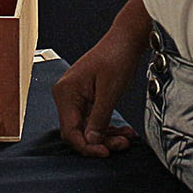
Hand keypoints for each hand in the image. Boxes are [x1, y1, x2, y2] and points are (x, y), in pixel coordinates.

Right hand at [53, 24, 146, 156]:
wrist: (126, 39)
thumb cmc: (117, 56)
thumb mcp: (110, 91)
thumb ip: (99, 118)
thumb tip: (90, 141)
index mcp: (66, 92)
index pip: (70, 130)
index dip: (86, 146)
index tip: (104, 153)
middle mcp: (66, 95)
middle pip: (78, 131)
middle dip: (100, 141)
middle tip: (121, 145)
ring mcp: (76, 97)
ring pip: (88, 128)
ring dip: (107, 136)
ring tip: (126, 138)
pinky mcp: (87, 98)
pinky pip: (94, 120)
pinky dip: (108, 127)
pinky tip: (124, 131)